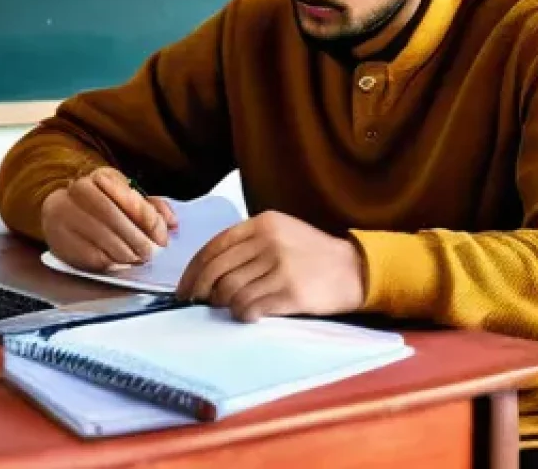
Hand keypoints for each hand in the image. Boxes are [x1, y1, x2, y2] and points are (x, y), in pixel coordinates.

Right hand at [41, 167, 177, 271]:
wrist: (61, 208)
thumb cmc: (102, 202)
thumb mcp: (126, 195)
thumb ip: (150, 207)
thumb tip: (172, 223)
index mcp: (100, 176)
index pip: (129, 198)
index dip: (149, 220)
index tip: (163, 238)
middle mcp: (78, 191)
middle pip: (114, 219)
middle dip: (137, 240)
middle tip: (150, 254)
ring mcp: (64, 215)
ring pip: (101, 239)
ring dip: (125, 254)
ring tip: (137, 259)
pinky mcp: (58, 240)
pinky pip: (89, 256)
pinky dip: (109, 263)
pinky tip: (119, 263)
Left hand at [175, 210, 363, 322]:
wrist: (352, 269)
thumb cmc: (311, 254)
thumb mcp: (281, 233)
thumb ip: (248, 244)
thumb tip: (207, 272)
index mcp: (264, 223)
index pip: (215, 246)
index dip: (193, 270)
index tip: (184, 288)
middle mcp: (269, 241)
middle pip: (217, 270)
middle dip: (201, 291)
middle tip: (198, 303)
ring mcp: (280, 266)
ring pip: (230, 291)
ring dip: (224, 304)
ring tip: (233, 306)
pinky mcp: (289, 292)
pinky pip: (249, 307)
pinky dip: (242, 314)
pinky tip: (250, 314)